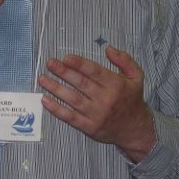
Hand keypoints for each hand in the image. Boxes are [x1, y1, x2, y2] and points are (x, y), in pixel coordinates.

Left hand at [38, 45, 155, 161]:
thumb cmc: (131, 100)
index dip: (79, 64)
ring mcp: (95, 114)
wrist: (136, 129)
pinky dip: (56, 109)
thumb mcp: (136, 77)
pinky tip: (45, 100)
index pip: (95, 72)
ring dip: (55, 88)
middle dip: (63, 72)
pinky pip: (69, 117)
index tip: (66, 58)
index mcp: (115, 85)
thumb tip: (108, 48)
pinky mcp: (88, 127)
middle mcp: (105, 99)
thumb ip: (124, 60)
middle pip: (80, 83)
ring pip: (72, 99)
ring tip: (42, 79)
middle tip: (50, 63)